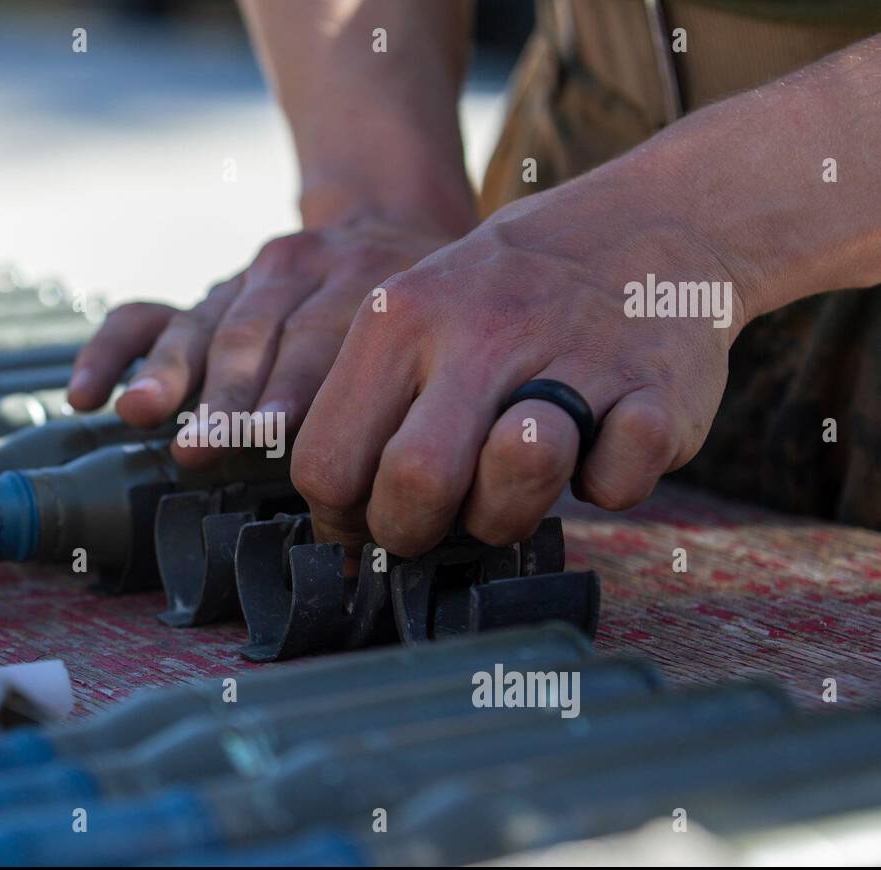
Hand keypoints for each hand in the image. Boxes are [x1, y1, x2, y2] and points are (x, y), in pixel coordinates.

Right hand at [66, 218, 467, 466]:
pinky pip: (146, 318)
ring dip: (171, 375)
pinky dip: (110, 354)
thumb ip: (422, 393)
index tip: (272, 433)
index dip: (294, 390)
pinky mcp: (207, 298)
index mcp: (366, 287)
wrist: (391, 226)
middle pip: (254, 334)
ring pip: (202, 325)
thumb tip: (414, 483)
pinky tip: (85, 395)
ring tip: (146, 414)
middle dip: (226, 394)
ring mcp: (246, 284)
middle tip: (207, 442)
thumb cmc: (424, 318)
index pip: (320, 339)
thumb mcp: (442, 335)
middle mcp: (300, 276)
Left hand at [291, 166, 748, 554]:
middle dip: (418, 532)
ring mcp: (574, 358)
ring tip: (514, 477)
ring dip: (507, 513)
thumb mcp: (413, 316)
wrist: (652, 220)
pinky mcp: (658, 391)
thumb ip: (366, 411)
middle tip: (443, 515)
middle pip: (413, 487)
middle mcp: (480, 333)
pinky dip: (609, 481)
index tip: (372, 517)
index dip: (344, 519)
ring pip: (509, 491)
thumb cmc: (507, 298)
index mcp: (399, 320)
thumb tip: (338, 535)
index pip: (325, 466)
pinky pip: (615, 485)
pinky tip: (603, 440)